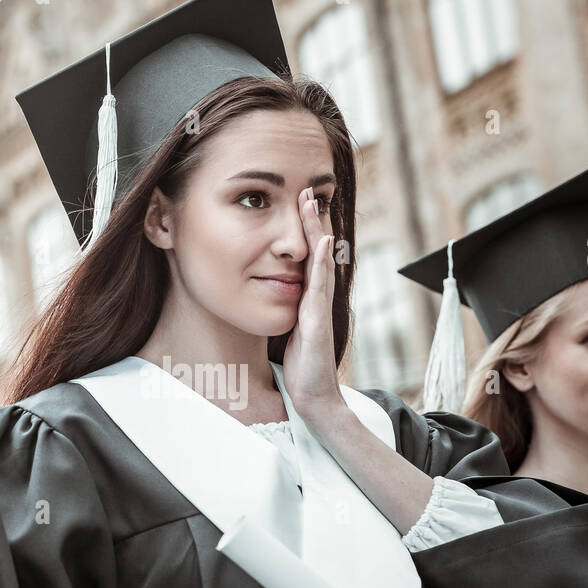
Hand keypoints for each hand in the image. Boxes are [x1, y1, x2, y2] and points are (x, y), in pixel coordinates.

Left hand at [281, 186, 343, 420]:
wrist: (314, 397)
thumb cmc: (302, 366)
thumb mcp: (287, 329)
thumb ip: (282, 309)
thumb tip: (266, 291)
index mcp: (308, 298)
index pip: (306, 256)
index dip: (302, 229)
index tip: (297, 201)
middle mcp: (317, 298)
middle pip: (317, 251)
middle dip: (312, 220)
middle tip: (307, 189)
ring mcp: (320, 308)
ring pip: (320, 262)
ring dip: (317, 231)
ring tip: (312, 203)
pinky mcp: (318, 323)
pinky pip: (319, 288)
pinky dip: (322, 264)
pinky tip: (321, 244)